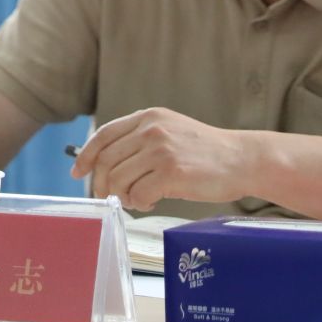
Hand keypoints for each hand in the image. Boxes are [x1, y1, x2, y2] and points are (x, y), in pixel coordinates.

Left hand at [71, 107, 252, 210]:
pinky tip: (151, 202)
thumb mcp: (170, 131)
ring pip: (119, 180)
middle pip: (107, 161)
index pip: (104, 135)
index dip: (86, 156)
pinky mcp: (172, 172)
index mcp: (148, 117)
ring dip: (123, 196)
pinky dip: (139, 204)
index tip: (78, 173)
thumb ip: (141, 141)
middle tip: (108, 198)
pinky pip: (138, 194)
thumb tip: (107, 167)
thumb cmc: (206, 152)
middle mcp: (151, 130)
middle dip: (101, 184)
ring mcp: (161, 150)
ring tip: (137, 200)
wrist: (243, 159)